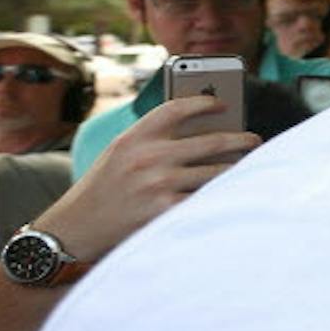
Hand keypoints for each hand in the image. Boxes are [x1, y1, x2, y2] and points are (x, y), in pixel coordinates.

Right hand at [33, 96, 258, 260]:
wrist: (75, 228)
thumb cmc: (103, 188)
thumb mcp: (118, 153)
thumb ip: (152, 139)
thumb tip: (204, 129)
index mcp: (133, 137)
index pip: (176, 109)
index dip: (205, 102)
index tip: (223, 103)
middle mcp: (147, 157)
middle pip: (211, 141)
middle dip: (241, 140)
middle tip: (254, 139)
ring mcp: (158, 185)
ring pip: (217, 172)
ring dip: (239, 169)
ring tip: (250, 166)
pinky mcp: (165, 210)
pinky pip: (207, 198)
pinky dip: (225, 194)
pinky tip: (236, 191)